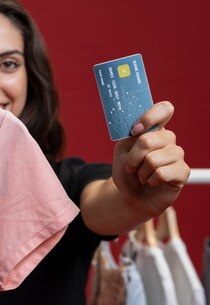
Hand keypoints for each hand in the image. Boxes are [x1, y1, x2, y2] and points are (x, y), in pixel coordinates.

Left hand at [111, 101, 189, 216]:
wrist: (131, 195)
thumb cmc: (127, 171)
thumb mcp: (122, 151)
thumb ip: (131, 138)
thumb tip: (140, 132)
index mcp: (154, 129)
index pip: (164, 109)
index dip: (151, 116)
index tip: (135, 130)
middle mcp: (168, 139)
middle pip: (149, 139)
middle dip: (133, 157)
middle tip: (131, 166)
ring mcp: (177, 154)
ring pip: (153, 159)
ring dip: (141, 171)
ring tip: (142, 175)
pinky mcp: (183, 171)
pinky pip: (162, 173)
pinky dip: (150, 180)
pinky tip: (152, 182)